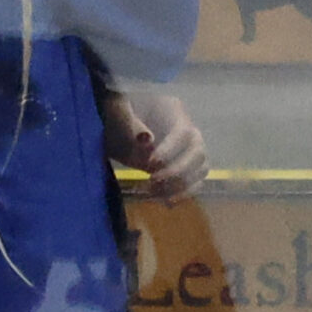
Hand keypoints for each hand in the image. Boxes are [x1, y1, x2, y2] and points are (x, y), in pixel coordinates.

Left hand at [102, 89, 207, 203]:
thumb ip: (130, 123)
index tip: (150, 163)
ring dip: (180, 185)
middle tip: (153, 179)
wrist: (111, 129)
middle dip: (178, 170)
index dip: (171, 150)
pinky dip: (184, 193)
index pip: (184, 132)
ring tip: (155, 192)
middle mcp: (189, 130)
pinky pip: (196, 182)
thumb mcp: (116, 112)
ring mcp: (190, 150)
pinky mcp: (186, 168)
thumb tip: (147, 139)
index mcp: (174, 110)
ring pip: (200, 170)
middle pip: (198, 153)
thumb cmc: (113, 115)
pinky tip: (166, 201)